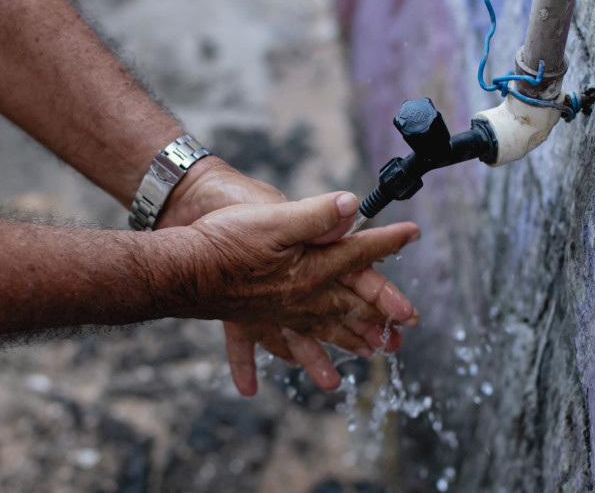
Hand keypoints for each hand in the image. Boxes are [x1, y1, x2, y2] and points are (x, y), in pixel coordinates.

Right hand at [188, 191, 419, 394]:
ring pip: (318, 331)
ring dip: (344, 343)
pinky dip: (260, 363)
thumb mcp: (276, 218)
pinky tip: (251, 387)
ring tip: (366, 357)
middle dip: (381, 314)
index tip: (413, 234)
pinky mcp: (249, 317)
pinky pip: (260, 345)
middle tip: (406, 329)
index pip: (359, 257)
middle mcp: (299, 298)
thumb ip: (317, 216)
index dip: (388, 242)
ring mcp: (275, 312)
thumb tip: (353, 206)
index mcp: (312, 270)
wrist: (181, 267)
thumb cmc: (225, 239)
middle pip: (349, 307)